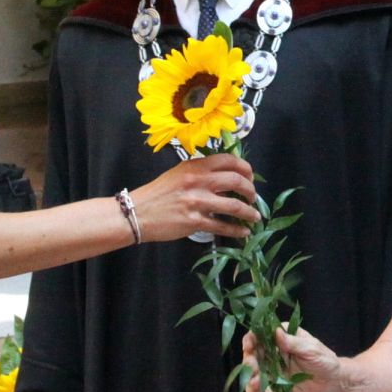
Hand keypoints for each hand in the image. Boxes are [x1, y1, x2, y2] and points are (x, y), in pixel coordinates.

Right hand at [130, 153, 258, 241]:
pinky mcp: (194, 221)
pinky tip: (243, 232)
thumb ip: (200, 172)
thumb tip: (226, 178)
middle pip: (236, 181)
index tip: (250, 176)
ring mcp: (197, 202)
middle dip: (250, 190)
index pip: (229, 160)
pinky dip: (237, 230)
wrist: (137, 213)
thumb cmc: (158, 193)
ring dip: (249, 212)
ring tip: (254, 216)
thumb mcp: (179, 173)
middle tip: (253, 197)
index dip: (245, 168)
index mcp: (195, 166)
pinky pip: (222, 226)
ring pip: (234, 205)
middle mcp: (198, 181)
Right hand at [241, 324, 344, 391]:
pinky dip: (254, 390)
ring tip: (253, 385)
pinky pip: (260, 384)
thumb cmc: (324, 361)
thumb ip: (293, 343)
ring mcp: (272, 366)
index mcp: (283, 336)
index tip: (249, 345)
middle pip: (254, 351)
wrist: (330, 383)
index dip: (253, 337)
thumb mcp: (311, 349)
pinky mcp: (273, 381)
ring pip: (254, 369)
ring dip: (250, 376)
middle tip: (251, 368)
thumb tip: (276, 332)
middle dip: (249, 359)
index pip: (263, 332)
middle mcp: (274, 349)